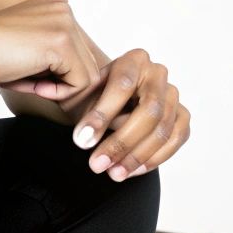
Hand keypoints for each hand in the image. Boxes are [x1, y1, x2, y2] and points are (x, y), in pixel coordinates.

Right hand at [0, 0, 103, 101]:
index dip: (57, 75)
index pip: (79, 54)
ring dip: (58, 89)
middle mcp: (64, 9)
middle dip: (61, 83)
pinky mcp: (61, 42)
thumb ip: (57, 58)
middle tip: (28, 80)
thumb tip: (86, 84)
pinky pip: (80, 84)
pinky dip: (56, 94)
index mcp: (57, 7)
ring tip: (28, 79)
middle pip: (87, 65)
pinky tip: (30, 82)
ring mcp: (64, 23)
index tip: (28, 72)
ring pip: (88, 76)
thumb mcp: (31, 51)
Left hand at [64, 49, 189, 181]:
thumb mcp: (80, 89)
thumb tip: (49, 100)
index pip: (122, 85)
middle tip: (95, 165)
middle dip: (121, 142)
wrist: (115, 97)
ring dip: (136, 156)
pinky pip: (176, 139)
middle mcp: (158, 73)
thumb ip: (68, 94)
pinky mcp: (182, 115)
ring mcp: (174, 94)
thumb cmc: (94, 92)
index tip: (81, 141)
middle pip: (148, 110)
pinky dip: (154, 158)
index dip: (102, 115)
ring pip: (162, 129)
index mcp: (134, 59)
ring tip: (111, 173)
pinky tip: (130, 171)